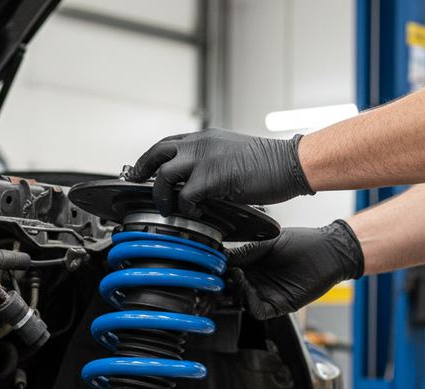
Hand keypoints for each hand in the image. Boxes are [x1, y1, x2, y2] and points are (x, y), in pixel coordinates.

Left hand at [126, 128, 313, 216]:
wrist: (289, 163)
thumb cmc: (266, 164)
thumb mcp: (230, 155)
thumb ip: (209, 164)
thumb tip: (193, 184)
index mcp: (204, 139)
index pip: (166, 145)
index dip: (150, 159)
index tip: (139, 173)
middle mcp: (200, 144)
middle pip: (157, 153)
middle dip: (141, 171)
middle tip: (136, 185)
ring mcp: (205, 158)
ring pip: (165, 175)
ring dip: (161, 195)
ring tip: (167, 208)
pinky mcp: (212, 176)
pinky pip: (185, 195)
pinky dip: (185, 208)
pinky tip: (194, 213)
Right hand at [227, 221, 363, 319]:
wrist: (329, 252)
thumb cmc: (304, 243)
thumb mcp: (271, 241)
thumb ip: (247, 250)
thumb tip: (223, 255)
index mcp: (254, 264)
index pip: (230, 271)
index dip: (221, 269)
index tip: (215, 264)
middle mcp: (258, 281)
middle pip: (233, 289)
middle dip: (224, 284)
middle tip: (218, 276)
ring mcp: (267, 294)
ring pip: (242, 301)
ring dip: (236, 292)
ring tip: (235, 277)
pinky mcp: (278, 306)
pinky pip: (258, 311)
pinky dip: (249, 303)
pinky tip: (247, 288)